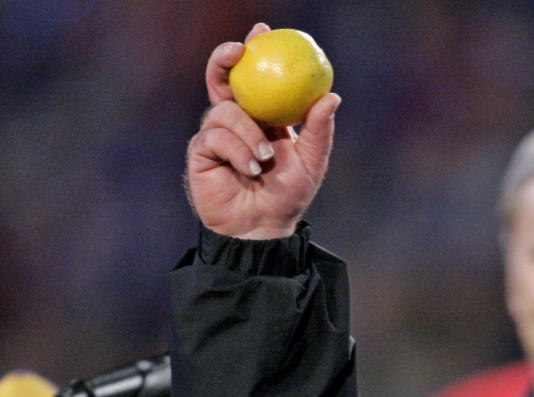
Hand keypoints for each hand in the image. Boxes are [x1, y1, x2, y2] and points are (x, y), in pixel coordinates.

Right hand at [185, 23, 340, 239]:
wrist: (263, 228)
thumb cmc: (287, 197)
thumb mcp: (311, 163)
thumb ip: (318, 130)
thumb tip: (331, 95)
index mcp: (262, 117)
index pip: (255, 78)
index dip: (254, 51)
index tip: (262, 31)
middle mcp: (236, 121)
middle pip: (222, 79)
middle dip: (224, 58)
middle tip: (238, 51)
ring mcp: (216, 135)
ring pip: (224, 111)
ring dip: (247, 132)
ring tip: (264, 160)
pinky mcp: (201, 152)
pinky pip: (215, 137)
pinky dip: (237, 151)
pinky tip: (250, 169)